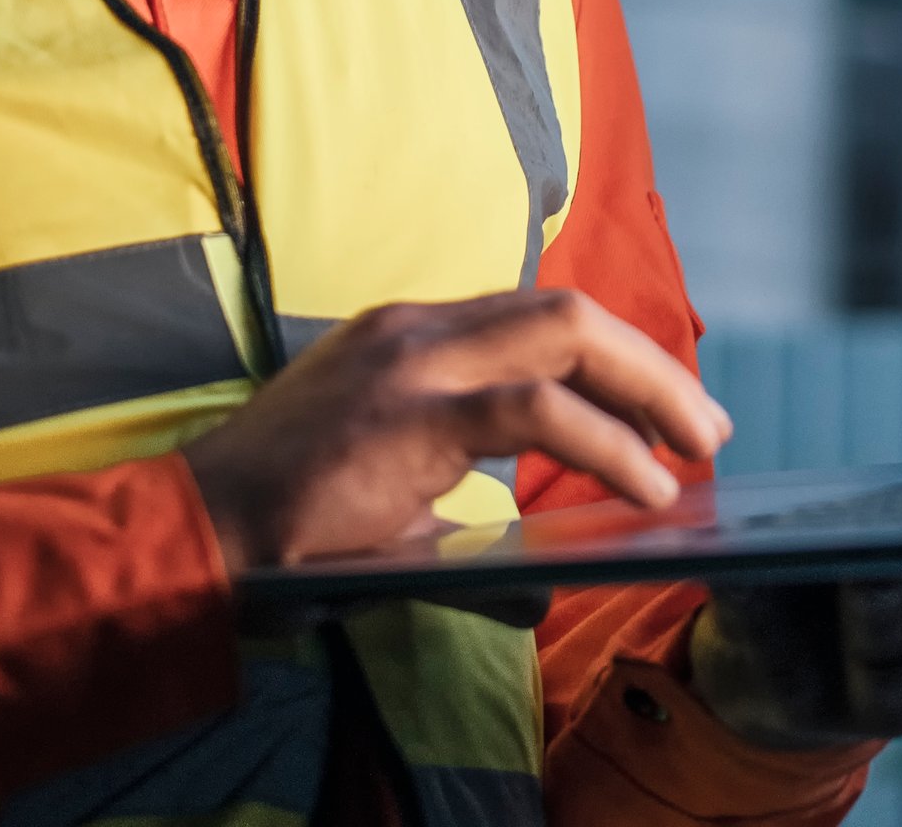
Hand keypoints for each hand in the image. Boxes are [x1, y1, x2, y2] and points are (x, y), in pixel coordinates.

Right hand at [179, 288, 731, 569]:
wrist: (195, 534)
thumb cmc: (286, 529)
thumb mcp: (392, 508)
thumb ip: (469, 530)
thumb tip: (538, 588)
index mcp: (412, 334)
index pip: (539, 316)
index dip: (617, 356)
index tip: (668, 409)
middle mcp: (416, 327)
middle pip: (569, 311)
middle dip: (653, 364)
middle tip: (707, 428)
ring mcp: (411, 361)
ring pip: (564, 338)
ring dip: (648, 391)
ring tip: (696, 450)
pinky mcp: (407, 414)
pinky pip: (534, 411)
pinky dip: (605, 444)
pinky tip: (645, 485)